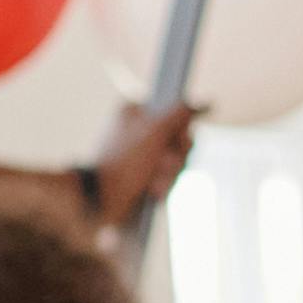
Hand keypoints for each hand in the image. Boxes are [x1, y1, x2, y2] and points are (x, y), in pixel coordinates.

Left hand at [84, 101, 196, 226]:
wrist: (101, 200)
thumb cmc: (125, 161)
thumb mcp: (155, 131)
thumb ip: (179, 114)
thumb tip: (200, 103)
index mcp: (135, 113)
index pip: (175, 114)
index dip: (181, 130)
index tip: (177, 138)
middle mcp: (138, 132)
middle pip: (179, 141)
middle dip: (176, 158)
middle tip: (162, 164)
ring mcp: (141, 156)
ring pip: (176, 163)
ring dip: (170, 175)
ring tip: (153, 184)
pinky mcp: (144, 177)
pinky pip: (168, 179)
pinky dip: (163, 186)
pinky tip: (152, 192)